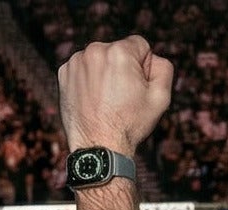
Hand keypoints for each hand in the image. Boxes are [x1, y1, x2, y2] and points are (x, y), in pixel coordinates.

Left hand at [57, 35, 174, 156]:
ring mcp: (76, 62)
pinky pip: (83, 69)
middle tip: (123, 97)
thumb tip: (153, 58)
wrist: (98, 146)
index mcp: (119, 52)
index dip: (144, 67)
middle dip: (123, 68)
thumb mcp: (161, 97)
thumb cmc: (130, 123)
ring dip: (105, 73)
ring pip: (100, 59)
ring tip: (107, 99)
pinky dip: (89, 80)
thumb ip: (164, 68)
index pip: (140, 45)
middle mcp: (94, 50)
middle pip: (118, 51)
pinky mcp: (64, 73)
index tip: (137, 87)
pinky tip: (94, 99)